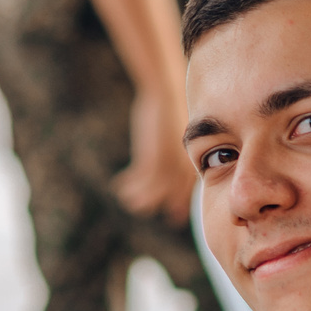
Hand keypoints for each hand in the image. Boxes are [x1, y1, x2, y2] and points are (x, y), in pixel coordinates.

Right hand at [114, 108, 198, 222]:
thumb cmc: (173, 107)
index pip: (186, 189)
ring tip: (126, 199)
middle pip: (170, 195)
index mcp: (191, 159)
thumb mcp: (180, 131)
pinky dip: (128, 184)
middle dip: (155, 202)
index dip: (179, 204)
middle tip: (140, 208)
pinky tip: (118, 185)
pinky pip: (138, 181)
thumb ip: (179, 149)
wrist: (166, 94)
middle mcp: (182, 167)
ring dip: (137, 197)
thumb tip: (174, 156)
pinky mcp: (151, 161)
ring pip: (152, 192)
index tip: (174, 217)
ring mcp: (168, 166)